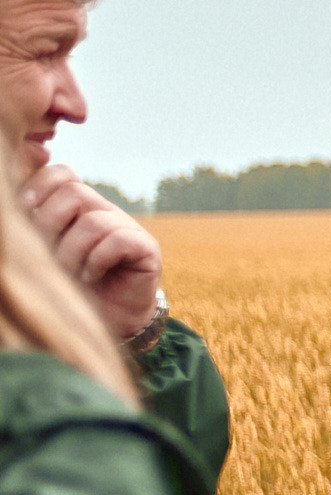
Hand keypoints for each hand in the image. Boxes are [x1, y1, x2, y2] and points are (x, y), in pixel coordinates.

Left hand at [21, 162, 162, 340]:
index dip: (40, 183)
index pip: (61, 174)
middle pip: (73, 191)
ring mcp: (127, 227)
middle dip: (49, 223)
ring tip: (69, 273)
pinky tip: (91, 276)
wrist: (108, 320)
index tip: (24, 205)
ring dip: (71, 252)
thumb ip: (35, 224)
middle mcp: (102, 211)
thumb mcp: (44, 252)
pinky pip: (117, 240)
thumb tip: (20, 199)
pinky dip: (96, 261)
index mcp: (77, 207)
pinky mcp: (145, 247)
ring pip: (92, 221)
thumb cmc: (70, 288)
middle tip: (46, 253)